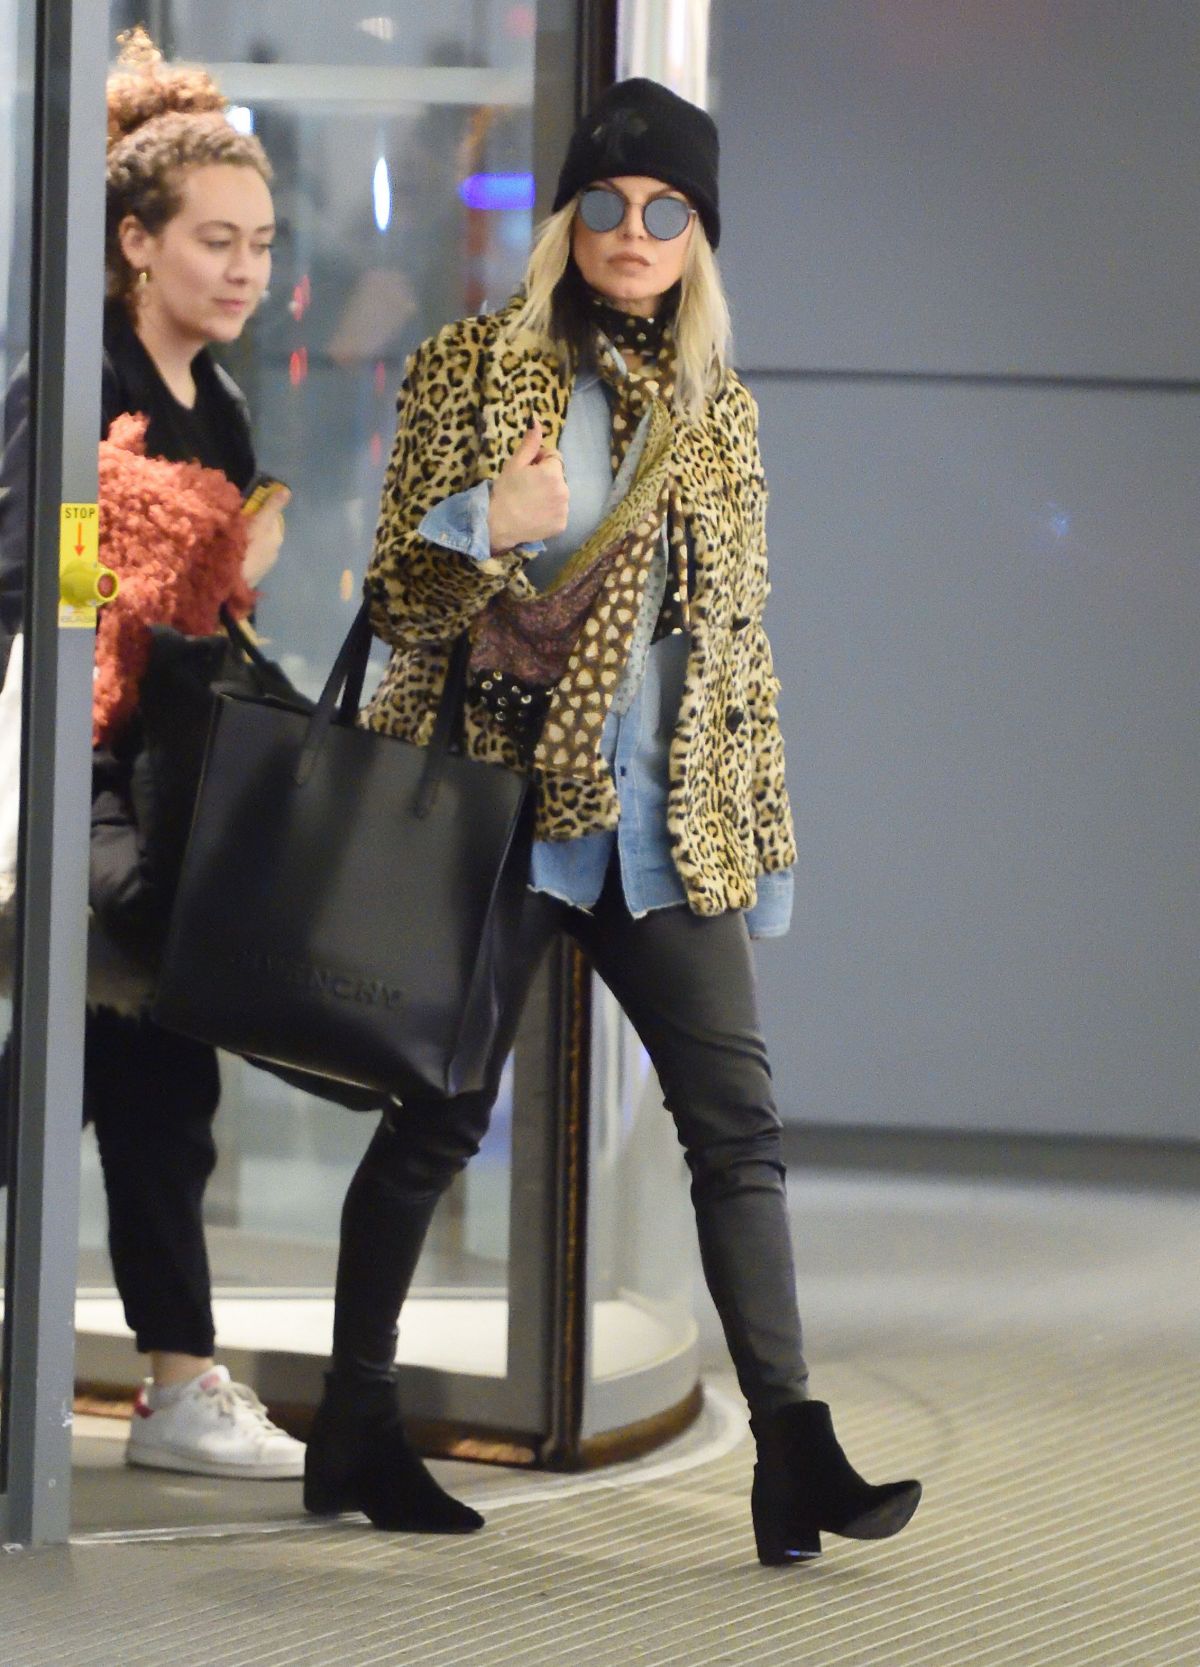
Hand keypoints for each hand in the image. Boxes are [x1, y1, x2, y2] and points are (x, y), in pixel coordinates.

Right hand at [242, 487, 289, 586]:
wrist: (233, 580)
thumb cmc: (246, 547)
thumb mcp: (259, 522)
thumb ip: (272, 507)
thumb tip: (287, 491)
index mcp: (276, 538)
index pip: (270, 518)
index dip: (257, 511)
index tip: (243, 509)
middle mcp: (274, 552)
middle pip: (263, 532)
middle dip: (252, 526)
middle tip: (234, 523)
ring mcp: (264, 565)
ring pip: (255, 545)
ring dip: (246, 541)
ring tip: (231, 538)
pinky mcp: (253, 575)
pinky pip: (248, 558)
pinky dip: (243, 553)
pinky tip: (232, 553)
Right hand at [488, 418, 568, 553]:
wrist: (498, 525)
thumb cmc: (504, 492)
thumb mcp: (514, 464)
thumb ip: (530, 443)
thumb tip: (536, 420)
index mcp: (553, 472)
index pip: (554, 457)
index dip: (540, 460)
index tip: (527, 469)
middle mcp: (564, 490)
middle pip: (558, 476)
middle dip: (546, 478)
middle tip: (526, 487)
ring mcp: (564, 509)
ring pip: (559, 494)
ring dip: (549, 494)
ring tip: (530, 502)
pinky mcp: (562, 524)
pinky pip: (559, 512)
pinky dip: (550, 512)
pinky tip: (535, 515)